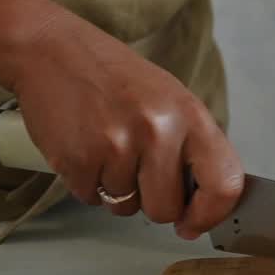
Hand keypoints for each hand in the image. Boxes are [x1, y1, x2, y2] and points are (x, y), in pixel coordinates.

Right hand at [8, 12, 243, 238]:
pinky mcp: (77, 160)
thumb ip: (192, 148)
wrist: (51, 50)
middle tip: (137, 169)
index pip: (224, 184)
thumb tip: (205, 202)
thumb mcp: (171, 100)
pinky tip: (87, 148)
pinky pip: (92, 199)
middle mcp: (157, 131)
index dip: (211, 215)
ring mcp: (116, 146)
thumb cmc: (115, 77)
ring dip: (117, 190)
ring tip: (108, 147)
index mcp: (190, 116)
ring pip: (126, 208)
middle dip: (152, 201)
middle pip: (166, 209)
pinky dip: (89, 183)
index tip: (194, 224)